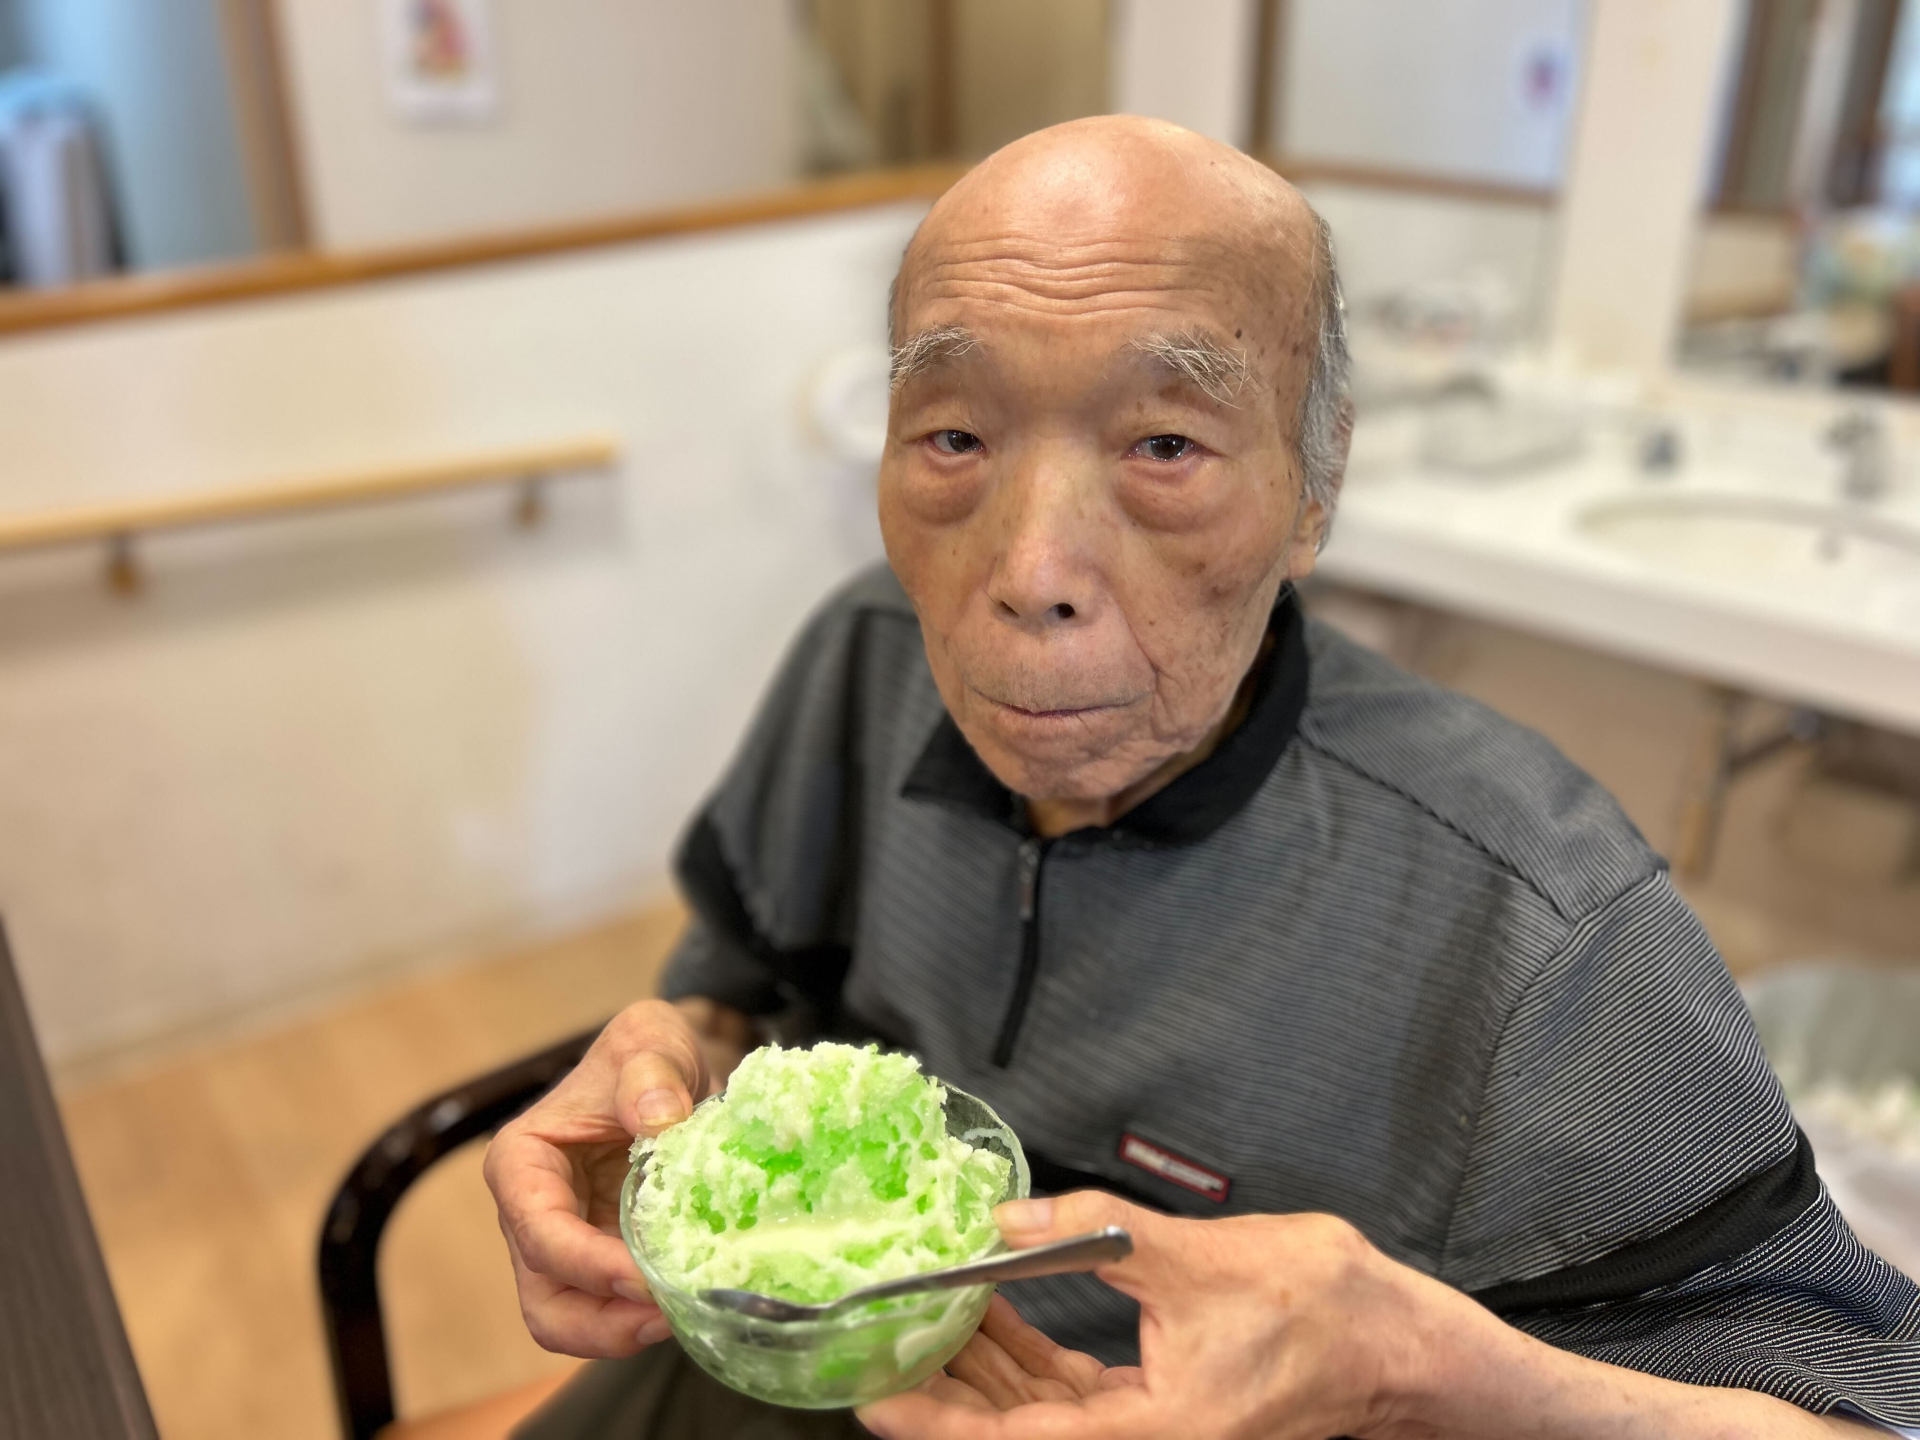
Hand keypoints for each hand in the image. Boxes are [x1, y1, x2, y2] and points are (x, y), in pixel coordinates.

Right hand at [481, 998, 747, 1356]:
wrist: (671, 1069)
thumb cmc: (646, 1054)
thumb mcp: (648, 1041)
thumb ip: (649, 1073)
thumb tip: (657, 1120)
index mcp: (522, 1162)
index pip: (539, 1231)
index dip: (587, 1265)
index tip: (644, 1276)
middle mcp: (532, 1214)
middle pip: (545, 1300)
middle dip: (599, 1324)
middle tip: (664, 1315)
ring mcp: (569, 1244)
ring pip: (573, 1320)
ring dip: (621, 1333)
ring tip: (679, 1316)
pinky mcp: (606, 1261)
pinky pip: (613, 1309)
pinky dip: (644, 1318)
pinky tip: (690, 1301)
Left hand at [858, 1189, 1441, 1439]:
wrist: (1409, 1352)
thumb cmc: (1329, 1315)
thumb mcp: (1199, 1259)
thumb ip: (1093, 1236)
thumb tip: (1009, 1218)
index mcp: (1153, 1435)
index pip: (1016, 1438)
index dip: (937, 1419)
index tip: (873, 1393)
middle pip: (1018, 1428)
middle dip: (948, 1386)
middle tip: (883, 1342)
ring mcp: (1157, 1431)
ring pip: (1044, 1409)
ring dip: (988, 1364)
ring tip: (931, 1310)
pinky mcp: (1169, 1408)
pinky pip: (1078, 1393)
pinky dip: (1034, 1355)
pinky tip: (1002, 1307)